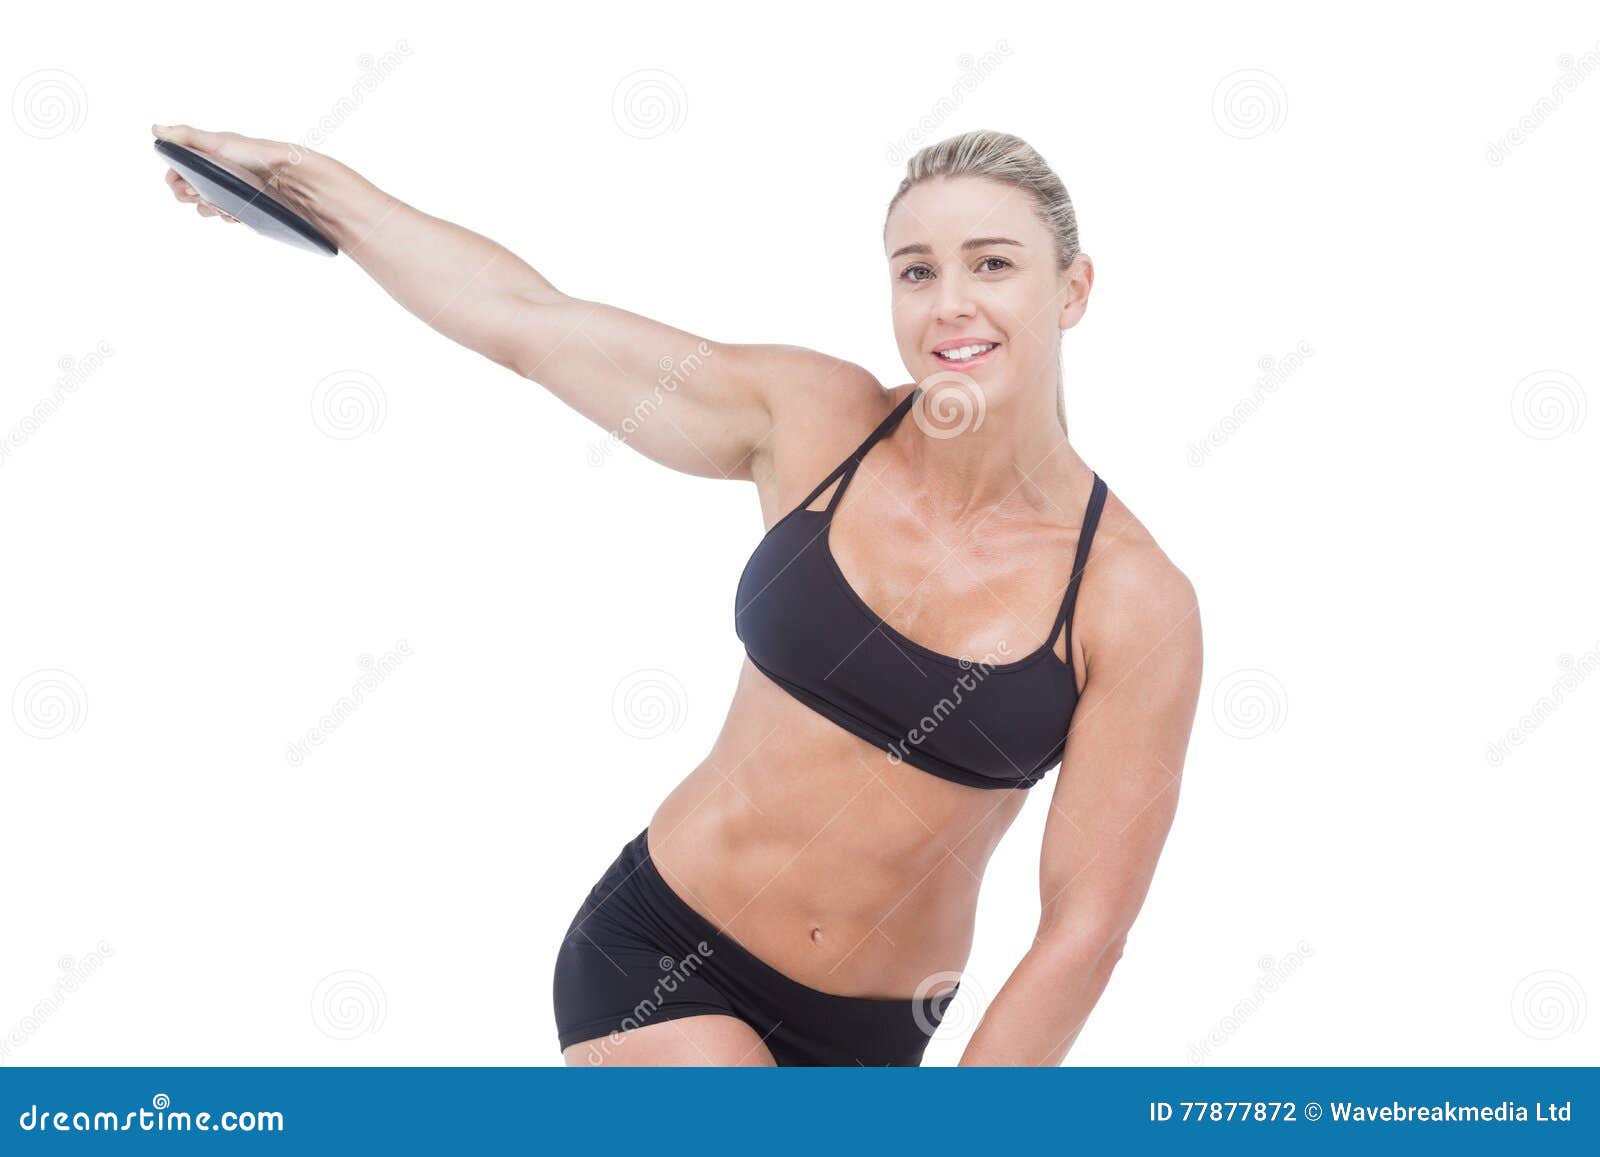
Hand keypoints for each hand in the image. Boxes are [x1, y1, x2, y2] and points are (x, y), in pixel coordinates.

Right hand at [151, 123, 302, 223]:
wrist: (295, 181)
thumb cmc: (259, 156)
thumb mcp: (219, 143)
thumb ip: (187, 138)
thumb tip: (155, 129)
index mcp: (209, 156)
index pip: (178, 172)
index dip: (175, 180)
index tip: (182, 183)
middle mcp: (219, 175)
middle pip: (188, 192)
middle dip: (190, 195)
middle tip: (204, 193)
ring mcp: (232, 194)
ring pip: (206, 207)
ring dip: (209, 207)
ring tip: (223, 204)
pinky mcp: (246, 211)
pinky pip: (226, 218)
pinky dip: (226, 217)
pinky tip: (235, 214)